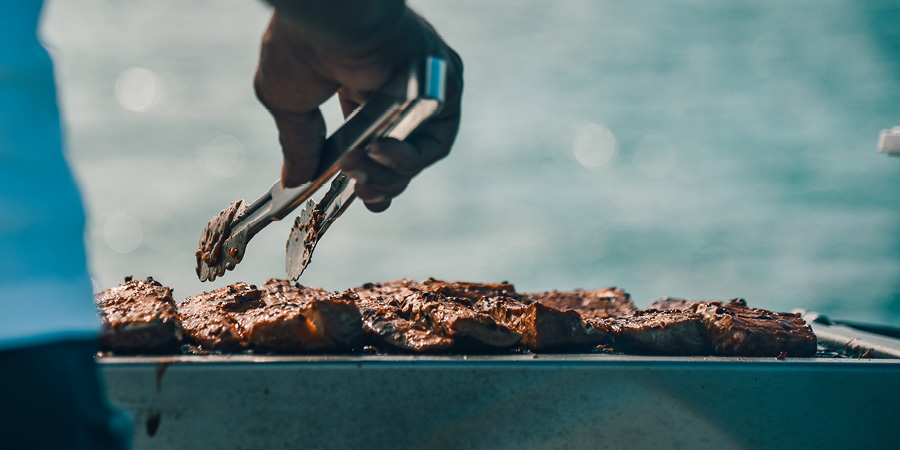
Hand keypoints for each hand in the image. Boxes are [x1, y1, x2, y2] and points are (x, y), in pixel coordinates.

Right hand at [254, 6, 462, 211]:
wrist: (326, 18)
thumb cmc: (301, 46)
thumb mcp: (288, 103)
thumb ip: (297, 144)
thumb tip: (293, 182)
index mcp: (364, 86)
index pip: (375, 142)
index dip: (368, 176)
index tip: (355, 195)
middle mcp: (399, 87)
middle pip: (399, 157)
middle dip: (377, 182)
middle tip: (357, 189)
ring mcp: (425, 89)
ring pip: (417, 156)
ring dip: (388, 174)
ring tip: (359, 171)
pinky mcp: (444, 88)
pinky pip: (435, 141)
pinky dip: (408, 158)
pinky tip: (379, 151)